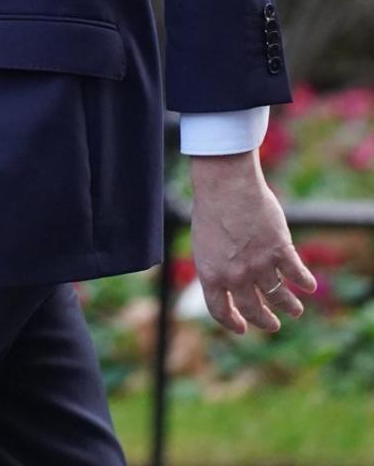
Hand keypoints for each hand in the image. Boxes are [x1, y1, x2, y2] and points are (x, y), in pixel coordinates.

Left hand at [189, 149, 316, 333]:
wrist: (226, 185)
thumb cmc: (210, 208)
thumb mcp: (203, 243)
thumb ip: (215, 265)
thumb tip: (225, 284)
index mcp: (211, 274)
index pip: (220, 310)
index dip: (232, 323)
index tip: (242, 328)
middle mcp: (236, 276)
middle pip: (253, 310)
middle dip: (265, 321)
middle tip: (273, 325)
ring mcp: (259, 265)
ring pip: (279, 297)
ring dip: (289, 306)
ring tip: (295, 310)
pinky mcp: (279, 250)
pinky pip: (296, 273)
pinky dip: (305, 282)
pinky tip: (308, 286)